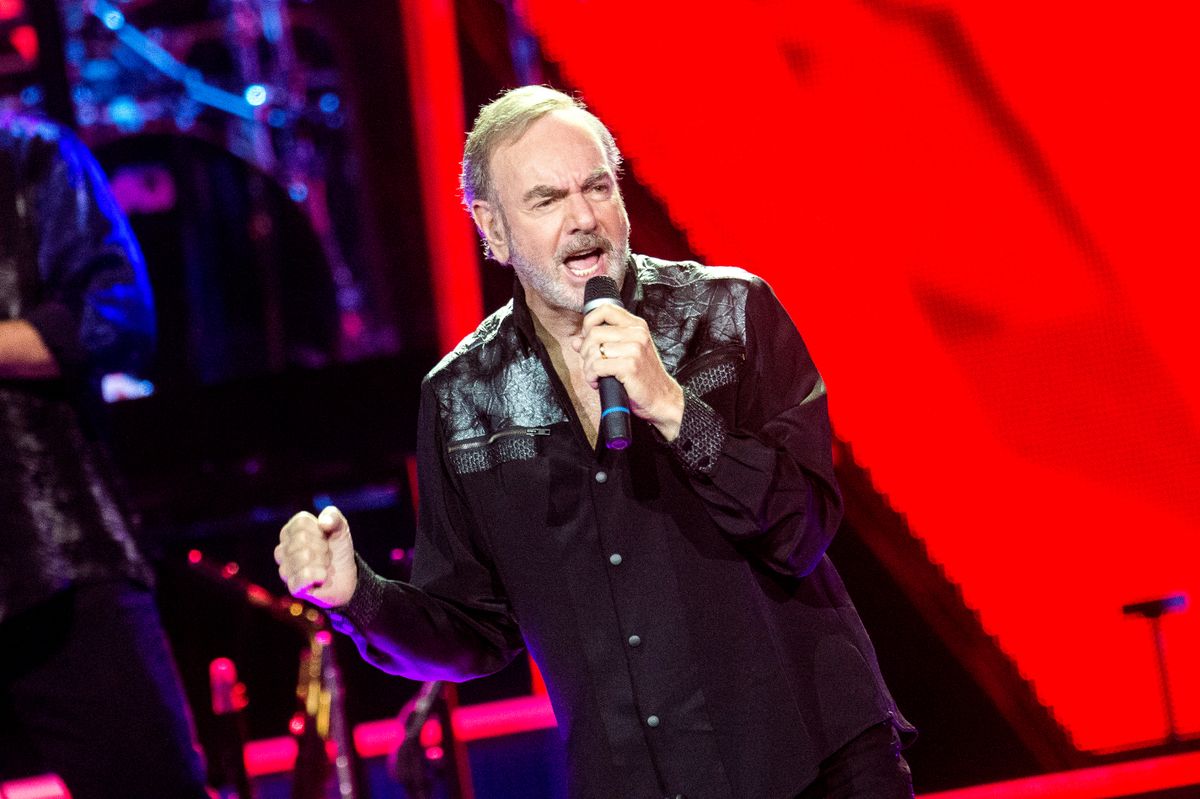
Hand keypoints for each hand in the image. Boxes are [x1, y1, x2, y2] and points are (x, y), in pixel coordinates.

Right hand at [275, 506, 357, 607]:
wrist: (347, 575)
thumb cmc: (337, 549)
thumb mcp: (340, 528)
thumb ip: (333, 516)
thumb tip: (323, 522)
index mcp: (290, 532)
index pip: (300, 522)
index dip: (319, 529)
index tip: (325, 537)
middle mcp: (283, 550)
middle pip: (301, 539)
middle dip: (322, 546)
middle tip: (326, 553)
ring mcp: (285, 569)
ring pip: (303, 557)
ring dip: (322, 561)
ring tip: (324, 565)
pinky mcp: (292, 587)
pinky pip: (304, 576)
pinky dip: (319, 575)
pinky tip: (322, 577)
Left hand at [571, 303, 684, 439]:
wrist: (661, 398)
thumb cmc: (642, 377)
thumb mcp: (625, 354)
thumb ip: (601, 344)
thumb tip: (576, 341)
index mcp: (636, 326)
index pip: (605, 309)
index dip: (589, 323)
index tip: (588, 339)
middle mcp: (637, 333)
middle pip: (594, 333)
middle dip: (585, 351)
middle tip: (590, 365)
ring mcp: (634, 349)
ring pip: (593, 351)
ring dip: (588, 367)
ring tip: (595, 376)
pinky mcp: (630, 365)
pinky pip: (597, 366)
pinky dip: (591, 376)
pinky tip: (597, 382)